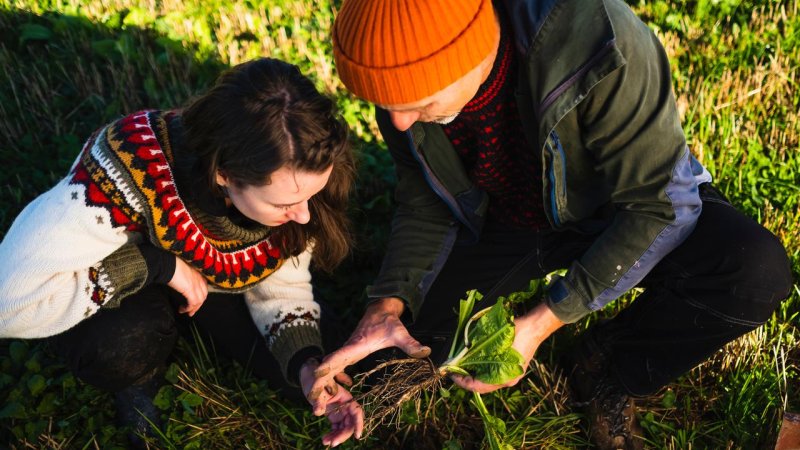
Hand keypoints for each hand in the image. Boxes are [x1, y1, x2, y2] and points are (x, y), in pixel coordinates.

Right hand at [167, 257, 207, 315]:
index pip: (204, 288)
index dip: (200, 296)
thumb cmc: (171, 265)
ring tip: (187, 312)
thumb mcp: (182, 272)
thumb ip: (185, 278)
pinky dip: (188, 308)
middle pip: (203, 295)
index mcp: (198, 274)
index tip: (196, 302)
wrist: (167, 264)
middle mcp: (199, 279)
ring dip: (193, 308)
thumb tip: (182, 285)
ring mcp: (196, 284)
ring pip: (200, 300)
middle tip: (192, 311)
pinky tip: (182, 309)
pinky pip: (193, 302)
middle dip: (198, 305)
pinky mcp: (190, 289)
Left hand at [300, 358, 362, 446]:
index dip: (359, 423)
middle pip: (350, 423)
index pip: (356, 411)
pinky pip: (336, 428)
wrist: (309, 377)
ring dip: (337, 437)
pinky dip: (332, 435)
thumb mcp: (316, 390)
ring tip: (325, 442)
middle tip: (332, 444)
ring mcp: (340, 412)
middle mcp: (345, 406)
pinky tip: (324, 440)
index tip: (357, 436)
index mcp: (346, 397)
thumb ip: (319, 401)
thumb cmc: (314, 380)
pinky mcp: (333, 416)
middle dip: (343, 435)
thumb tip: (317, 412)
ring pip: (343, 428)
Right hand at [308, 298, 430, 405]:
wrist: (379, 311)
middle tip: (312, 401)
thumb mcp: (399, 333)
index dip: (327, 368)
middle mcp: (348, 350)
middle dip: (319, 382)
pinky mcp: (348, 355)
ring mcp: (346, 352)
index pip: (338, 357)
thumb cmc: (388, 322)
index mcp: (356, 346)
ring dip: (321, 384)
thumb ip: (411, 344)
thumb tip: (424, 352)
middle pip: (328, 366)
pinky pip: (334, 368)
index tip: (316, 377)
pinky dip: (328, 379)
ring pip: (329, 368)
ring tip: (315, 403)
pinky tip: (329, 392)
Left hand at [451, 303, 563, 392]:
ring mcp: (511, 375)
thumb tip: (461, 356)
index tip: (451, 373)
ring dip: (473, 374)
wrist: (535, 326)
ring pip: (486, 380)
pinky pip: (492, 374)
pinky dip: (481, 370)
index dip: (462, 381)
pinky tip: (473, 361)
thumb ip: (478, 351)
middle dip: (465, 378)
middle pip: (481, 386)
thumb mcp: (495, 341)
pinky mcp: (511, 369)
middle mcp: (508, 380)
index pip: (477, 386)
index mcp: (505, 377)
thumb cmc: (517, 332)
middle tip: (453, 369)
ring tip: (461, 365)